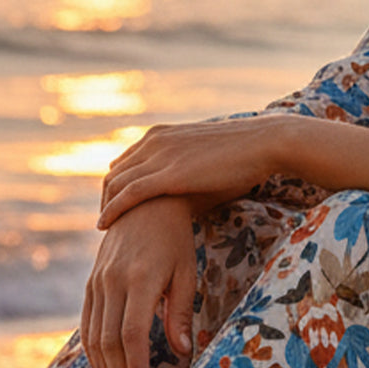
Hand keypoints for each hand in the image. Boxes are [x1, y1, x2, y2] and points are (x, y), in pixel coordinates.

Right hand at [81, 196, 196, 367]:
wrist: (145, 201)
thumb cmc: (175, 238)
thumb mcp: (185, 272)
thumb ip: (180, 312)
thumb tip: (182, 352)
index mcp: (140, 279)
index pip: (132, 335)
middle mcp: (112, 282)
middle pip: (109, 344)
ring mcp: (97, 283)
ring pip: (93, 339)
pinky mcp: (90, 285)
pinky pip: (87, 327)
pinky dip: (95, 355)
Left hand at [98, 117, 281, 230]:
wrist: (264, 144)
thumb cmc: (240, 158)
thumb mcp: (200, 162)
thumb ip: (180, 174)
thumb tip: (176, 201)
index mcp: (160, 135)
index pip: (122, 164)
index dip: (113, 189)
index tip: (112, 210)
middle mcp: (153, 142)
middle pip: (113, 174)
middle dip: (104, 200)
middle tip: (106, 225)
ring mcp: (159, 155)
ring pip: (115, 184)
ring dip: (104, 208)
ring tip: (104, 230)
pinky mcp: (167, 174)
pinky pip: (127, 194)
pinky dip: (112, 211)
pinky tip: (105, 226)